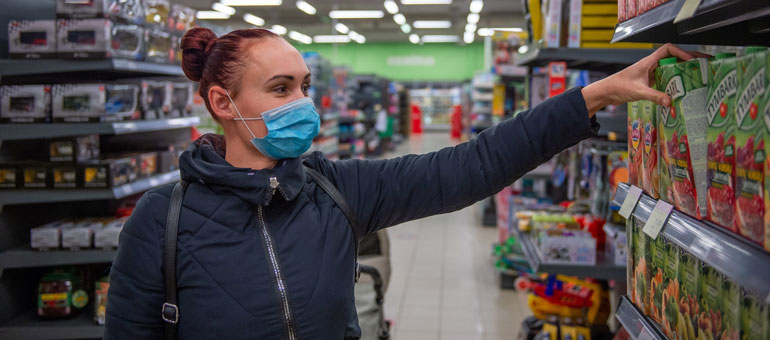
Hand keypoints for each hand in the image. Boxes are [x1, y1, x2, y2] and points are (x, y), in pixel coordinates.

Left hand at [581, 43, 710, 115]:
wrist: (606, 92)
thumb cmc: (618, 86)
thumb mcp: (639, 91)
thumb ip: (655, 96)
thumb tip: (670, 102)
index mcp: (649, 62)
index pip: (668, 49)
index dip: (681, 52)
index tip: (690, 60)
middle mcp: (651, 65)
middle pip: (673, 58)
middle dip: (689, 60)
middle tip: (704, 64)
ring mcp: (651, 73)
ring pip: (671, 69)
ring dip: (683, 71)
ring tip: (698, 75)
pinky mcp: (649, 82)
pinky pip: (666, 79)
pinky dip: (674, 82)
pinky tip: (682, 89)